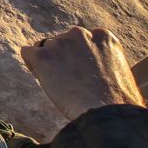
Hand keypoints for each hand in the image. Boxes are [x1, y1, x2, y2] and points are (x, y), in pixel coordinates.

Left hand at [22, 26, 146, 121]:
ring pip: (44, 48)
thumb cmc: (118, 104)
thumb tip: (93, 71)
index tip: (82, 73)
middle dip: (63, 58)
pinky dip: (32, 65)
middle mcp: (81, 34)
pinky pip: (28, 53)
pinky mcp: (43, 56)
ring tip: (60, 85)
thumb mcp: (119, 74)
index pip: (83, 39)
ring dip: (48, 63)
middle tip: (70, 82)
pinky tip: (43, 79)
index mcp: (103, 37)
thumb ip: (104, 63)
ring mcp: (60, 44)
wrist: (107, 113)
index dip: (80, 57)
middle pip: (62, 42)